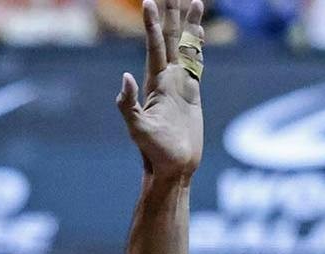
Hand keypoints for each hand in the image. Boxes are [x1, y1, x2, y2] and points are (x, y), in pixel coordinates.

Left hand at [116, 0, 205, 182]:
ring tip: (195, 0)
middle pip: (170, 37)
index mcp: (154, 83)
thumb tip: (125, 79)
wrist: (173, 167)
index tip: (149, 1)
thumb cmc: (154, 152)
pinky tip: (199, 32)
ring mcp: (180, 83)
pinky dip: (198, 46)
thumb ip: (129, 105)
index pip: (154, 46)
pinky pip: (196, 63)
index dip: (152, 24)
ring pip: (186, 46)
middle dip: (172, 13)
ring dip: (189, 23)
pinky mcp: (192, 92)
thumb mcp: (137, 130)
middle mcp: (166, 78)